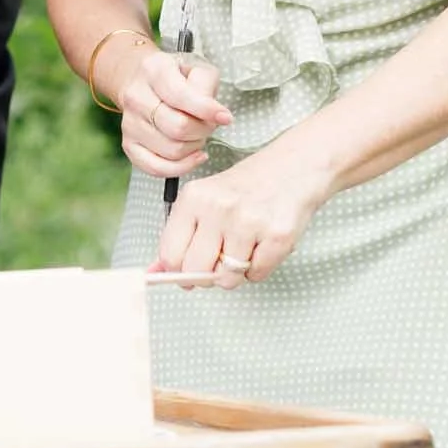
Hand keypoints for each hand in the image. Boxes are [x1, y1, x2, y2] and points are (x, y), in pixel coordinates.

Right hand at [115, 43, 232, 178]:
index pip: (181, 97)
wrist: (142, 81)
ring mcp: (129, 123)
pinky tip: (193, 156)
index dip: (207, 111)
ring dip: (194, 147)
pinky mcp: (129, 145)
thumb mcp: (197, 68)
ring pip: (172, 150)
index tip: (225, 117)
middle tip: (208, 125)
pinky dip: (181, 167)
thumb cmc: (177, 77)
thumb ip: (207, 86)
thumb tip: (217, 116)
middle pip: (178, 128)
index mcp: (153, 70)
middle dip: (203, 130)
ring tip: (197, 134)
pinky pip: (156, 168)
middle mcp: (136, 97)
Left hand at [153, 146, 327, 286]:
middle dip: (206, 275)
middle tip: (218, 260)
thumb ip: (179, 236)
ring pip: (228, 278)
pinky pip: (256, 275)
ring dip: (235, 272)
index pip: (170, 255)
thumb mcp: (205, 200)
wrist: (293, 168)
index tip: (187, 269)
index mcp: (194, 198)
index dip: (177, 271)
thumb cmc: (245, 189)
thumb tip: (154, 272)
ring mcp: (249, 222)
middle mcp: (219, 208)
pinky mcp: (277, 236)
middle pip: (196, 272)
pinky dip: (259, 268)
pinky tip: (263, 244)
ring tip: (243, 247)